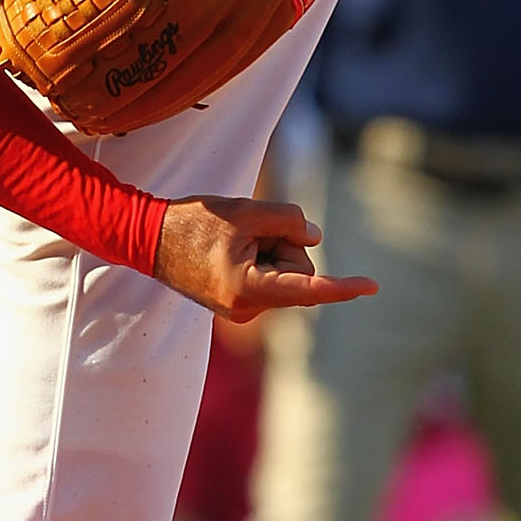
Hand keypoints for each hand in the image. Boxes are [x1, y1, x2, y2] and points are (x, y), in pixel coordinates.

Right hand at [155, 195, 377, 323]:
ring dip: (269, 248)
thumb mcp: (245, 210)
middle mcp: (248, 308)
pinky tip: (230, 248)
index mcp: (248, 288)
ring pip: (284, 273)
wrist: (148, 239)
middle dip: (285, 245)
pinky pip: (269, 276)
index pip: (307, 288)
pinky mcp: (238, 303)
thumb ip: (288, 220)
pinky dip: (259, 256)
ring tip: (231, 239)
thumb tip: (313, 237)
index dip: (342, 287)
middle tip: (246, 229)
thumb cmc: (193, 224)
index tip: (373, 287)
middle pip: (298, 272)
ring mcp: (243, 309)